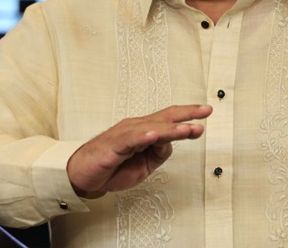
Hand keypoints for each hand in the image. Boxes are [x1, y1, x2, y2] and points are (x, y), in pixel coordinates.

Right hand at [66, 104, 212, 196]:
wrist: (81, 175)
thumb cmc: (111, 167)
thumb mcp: (144, 165)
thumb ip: (159, 153)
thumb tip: (171, 144)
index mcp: (144, 131)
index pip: (169, 119)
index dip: (188, 115)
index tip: (206, 113)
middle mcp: (136, 127)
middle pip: (164, 117)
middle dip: (186, 114)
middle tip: (205, 112)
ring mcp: (124, 134)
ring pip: (152, 128)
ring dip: (171, 129)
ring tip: (187, 129)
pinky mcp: (113, 145)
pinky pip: (130, 139)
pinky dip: (143, 137)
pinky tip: (153, 135)